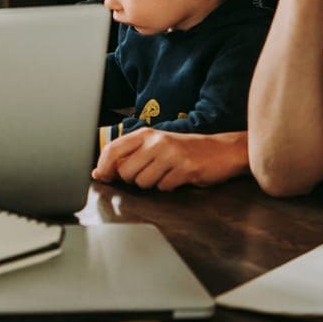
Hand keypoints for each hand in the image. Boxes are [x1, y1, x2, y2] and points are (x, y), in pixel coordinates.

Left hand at [92, 129, 248, 190]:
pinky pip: (163, 187)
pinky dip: (168, 187)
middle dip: (132, 180)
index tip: (101, 176)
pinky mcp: (185, 169)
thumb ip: (130, 155)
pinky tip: (178, 177)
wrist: (222, 150)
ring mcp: (171, 155)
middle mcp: (156, 142)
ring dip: (152, 184)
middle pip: (126, 171)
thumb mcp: (156, 145)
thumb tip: (100, 172)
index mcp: (146, 134)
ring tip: (165, 174)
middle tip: (147, 174)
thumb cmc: (185, 149)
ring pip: (143, 182)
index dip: (103, 166)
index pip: (113, 149)